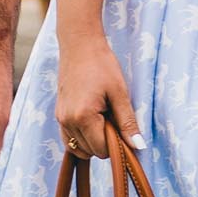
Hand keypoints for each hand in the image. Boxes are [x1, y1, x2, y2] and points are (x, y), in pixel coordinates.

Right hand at [56, 32, 143, 159]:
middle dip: (105, 141)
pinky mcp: (59, 115)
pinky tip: (93, 123)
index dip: (117, 144)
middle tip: (113, 117)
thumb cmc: (102, 65)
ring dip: (94, 141)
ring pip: (79, 148)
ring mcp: (60, 119)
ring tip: (103, 117)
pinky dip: (82, 139)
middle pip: (91, 151)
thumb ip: (128, 122)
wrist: (80, 45)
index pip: (102, 149)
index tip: (124, 126)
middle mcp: (67, 121)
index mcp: (83, 117)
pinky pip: (69, 140)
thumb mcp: (119, 93)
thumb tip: (138, 146)